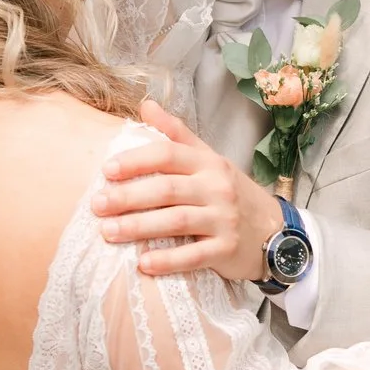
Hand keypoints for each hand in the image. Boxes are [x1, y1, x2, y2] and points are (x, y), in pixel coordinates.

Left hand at [93, 102, 283, 281]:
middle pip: (166, 189)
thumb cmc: (231, 192)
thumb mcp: (208, 158)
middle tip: (97, 205)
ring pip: (176, 222)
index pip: (168, 154)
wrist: (273, 229)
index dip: (136, 161)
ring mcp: (223, 219)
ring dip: (138, 228)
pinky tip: (143, 264)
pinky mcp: (226, 250)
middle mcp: (216, 188)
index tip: (106, 171)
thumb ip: (177, 134)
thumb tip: (146, 105)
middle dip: (128, 197)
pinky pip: (194, 256)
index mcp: (207, 163)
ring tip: (108, 233)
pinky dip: (167, 261)